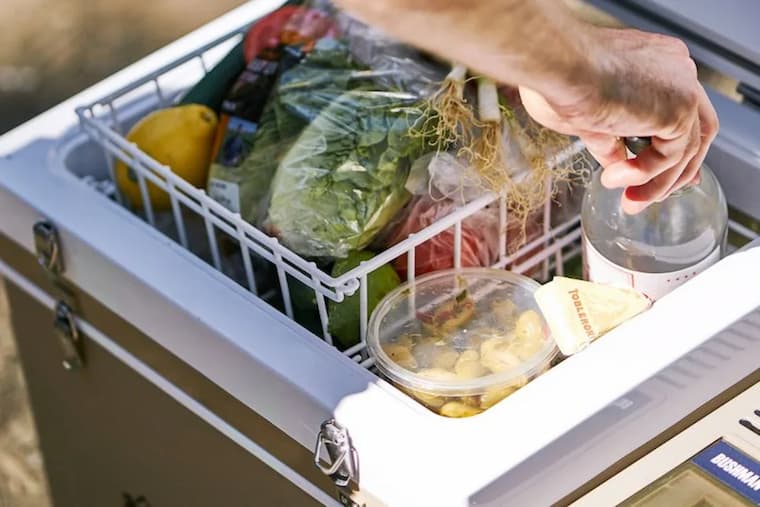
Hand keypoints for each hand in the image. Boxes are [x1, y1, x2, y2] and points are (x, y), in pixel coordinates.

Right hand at [519, 28, 718, 213]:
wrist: (558, 64)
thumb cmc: (557, 79)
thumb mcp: (587, 119)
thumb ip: (609, 140)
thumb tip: (617, 163)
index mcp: (656, 64)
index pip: (680, 109)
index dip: (672, 146)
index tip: (659, 176)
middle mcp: (676, 70)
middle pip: (697, 129)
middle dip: (676, 171)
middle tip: (650, 197)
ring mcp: (682, 87)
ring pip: (685, 148)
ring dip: (656, 183)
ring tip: (628, 201)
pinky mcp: (679, 108)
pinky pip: (671, 156)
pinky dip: (645, 175)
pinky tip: (616, 178)